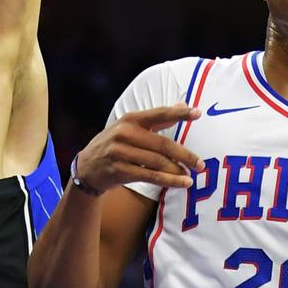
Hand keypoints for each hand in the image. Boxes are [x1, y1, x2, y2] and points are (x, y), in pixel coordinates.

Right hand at [75, 105, 203, 192]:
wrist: (86, 168)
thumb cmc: (117, 144)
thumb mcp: (132, 127)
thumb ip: (158, 118)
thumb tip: (184, 104)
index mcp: (131, 119)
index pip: (159, 114)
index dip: (179, 113)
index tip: (198, 113)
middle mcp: (124, 133)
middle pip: (162, 144)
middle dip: (184, 155)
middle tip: (200, 164)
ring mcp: (120, 152)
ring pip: (157, 163)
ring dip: (177, 171)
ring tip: (192, 176)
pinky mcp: (118, 171)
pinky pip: (149, 176)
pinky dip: (168, 181)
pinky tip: (181, 183)